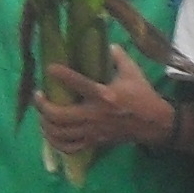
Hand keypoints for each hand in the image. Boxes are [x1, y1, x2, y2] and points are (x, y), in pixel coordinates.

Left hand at [39, 55, 174, 155]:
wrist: (154, 124)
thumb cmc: (142, 96)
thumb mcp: (132, 72)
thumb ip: (118, 56)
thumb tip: (106, 44)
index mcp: (104, 95)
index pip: (78, 83)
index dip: (61, 75)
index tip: (49, 68)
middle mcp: (95, 115)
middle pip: (59, 115)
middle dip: (43, 106)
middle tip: (39, 96)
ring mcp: (93, 131)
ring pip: (60, 134)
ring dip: (46, 124)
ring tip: (43, 114)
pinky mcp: (94, 141)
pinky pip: (69, 147)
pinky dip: (56, 142)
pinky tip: (52, 133)